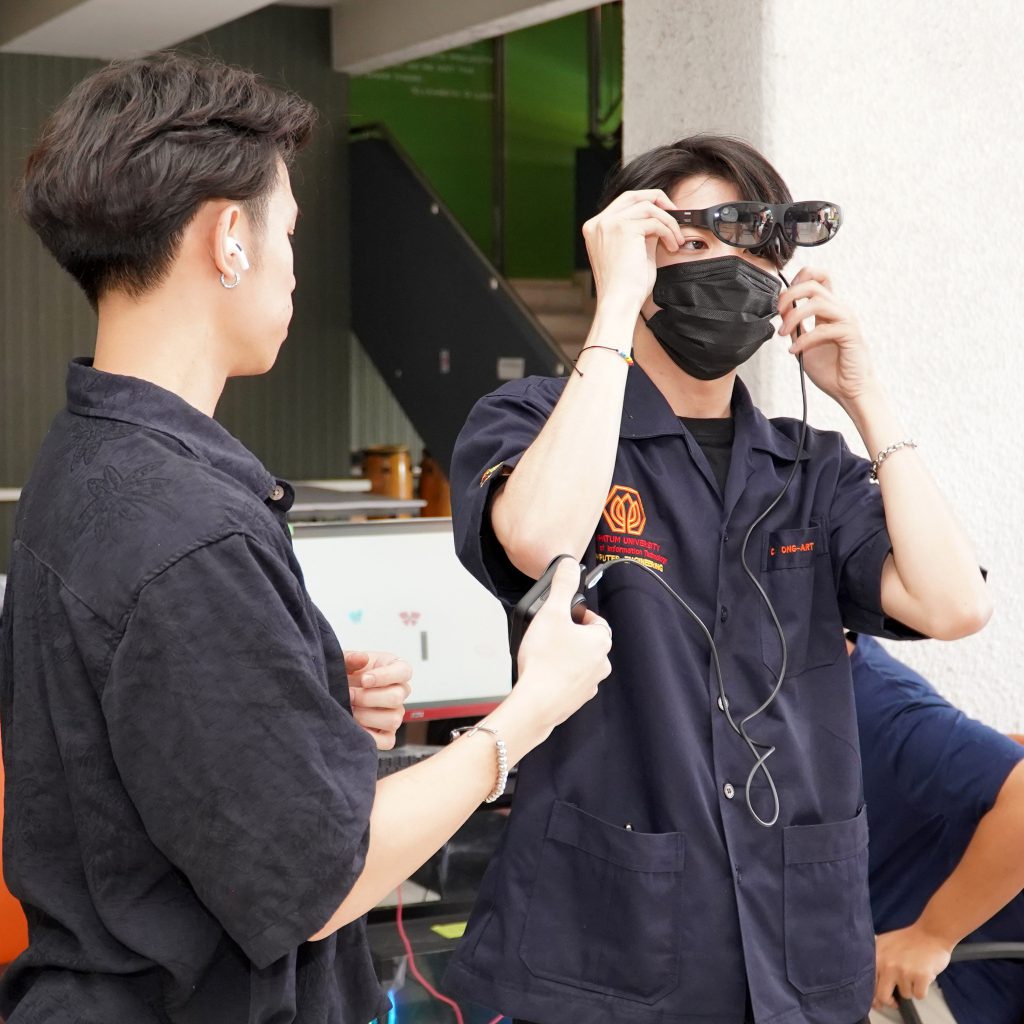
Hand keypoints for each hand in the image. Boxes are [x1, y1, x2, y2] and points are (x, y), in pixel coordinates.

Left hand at [345, 650, 411, 750]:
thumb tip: (362, 658)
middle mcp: (400, 692)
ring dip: (366, 716)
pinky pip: (388, 741)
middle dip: (367, 698)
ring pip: (392, 719)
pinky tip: (355, 726)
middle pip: (396, 698)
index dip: (384, 677)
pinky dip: (370, 736)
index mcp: (396, 669)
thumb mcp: (345, 661)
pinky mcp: (388, 734)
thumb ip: (351, 658)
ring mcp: (395, 714)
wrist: (335, 691)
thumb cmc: (346, 674)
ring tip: (349, 710)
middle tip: (349, 695)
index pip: (404, 672)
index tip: (364, 679)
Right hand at [513, 558, 612, 730]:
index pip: (595, 620)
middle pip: (587, 641)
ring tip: (541, 655)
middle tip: (547, 635)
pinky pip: (568, 682)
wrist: (536, 703)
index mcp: (601, 641)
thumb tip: (569, 565)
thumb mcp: (551, 612)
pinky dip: (557, 677)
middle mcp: (601, 664)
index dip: (576, 615)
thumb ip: (562, 585)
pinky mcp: (575, 700)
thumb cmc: (545, 661)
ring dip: (564, 657)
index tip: (560, 616)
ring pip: (579, 662)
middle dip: (569, 637)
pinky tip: (540, 674)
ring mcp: (589, 685)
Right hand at [582, 190, 684, 310]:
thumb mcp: (632, 252)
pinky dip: (668, 231)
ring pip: (648, 207)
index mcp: (595, 228)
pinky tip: (672, 246)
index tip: (665, 214)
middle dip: (659, 201)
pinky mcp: (623, 228)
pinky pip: (654, 221)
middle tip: (675, 214)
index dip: (647, 203)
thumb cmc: (625, 286)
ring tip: (676, 240)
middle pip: (633, 195)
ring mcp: (608, 223)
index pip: (624, 203)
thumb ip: (641, 232)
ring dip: (668, 222)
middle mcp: (598, 223)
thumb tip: (659, 218)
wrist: (620, 302)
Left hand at [778, 267, 877, 407]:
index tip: (782, 299)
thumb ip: (795, 328)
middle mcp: (838, 310)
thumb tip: (780, 312)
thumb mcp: (803, 344)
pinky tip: (794, 351)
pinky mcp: (850, 335)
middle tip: (777, 312)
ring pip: (818, 302)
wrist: (849, 390)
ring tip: (782, 334)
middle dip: (790, 295)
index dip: (799, 278)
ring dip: (794, 316)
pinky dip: (804, 339)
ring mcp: (846, 320)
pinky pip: (824, 329)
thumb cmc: (830, 369)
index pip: (819, 278)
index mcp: (828, 310)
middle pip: (814, 284)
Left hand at [872, 925, 952, 1009]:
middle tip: (894, 1001)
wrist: (930, 933)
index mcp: (876, 956)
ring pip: (905, 995)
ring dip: (910, 989)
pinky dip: (922, 990)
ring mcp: (904, 971)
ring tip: (913, 974)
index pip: (868, 983)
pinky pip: (919, 996)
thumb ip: (875, 960)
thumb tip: (869, 984)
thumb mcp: (884, 944)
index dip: (872, 996)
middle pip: (882, 996)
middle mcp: (887, 965)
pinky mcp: (921, 977)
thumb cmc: (908, 939)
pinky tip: (922, 977)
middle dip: (890, 1001)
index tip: (876, 1002)